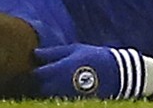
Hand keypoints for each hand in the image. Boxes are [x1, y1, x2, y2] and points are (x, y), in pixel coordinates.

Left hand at [31, 44, 152, 98]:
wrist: (119, 74)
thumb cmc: (94, 57)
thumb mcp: (75, 50)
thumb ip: (53, 53)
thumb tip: (35, 53)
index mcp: (60, 69)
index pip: (37, 75)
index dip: (34, 72)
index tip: (34, 68)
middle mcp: (61, 85)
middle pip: (40, 88)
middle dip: (38, 83)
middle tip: (40, 77)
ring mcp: (68, 96)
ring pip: (48, 97)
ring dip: (47, 90)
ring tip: (50, 83)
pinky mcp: (75, 102)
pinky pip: (59, 101)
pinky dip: (57, 96)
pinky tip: (60, 90)